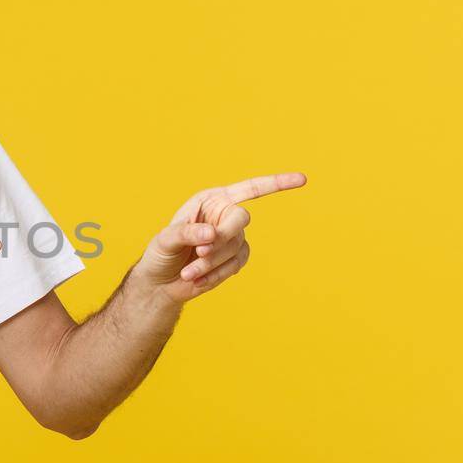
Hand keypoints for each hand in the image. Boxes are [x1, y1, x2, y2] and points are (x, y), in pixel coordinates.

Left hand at [132, 172, 306, 306]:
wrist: (161, 283)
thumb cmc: (160, 254)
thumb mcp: (166, 240)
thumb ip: (187, 233)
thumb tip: (211, 235)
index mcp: (210, 200)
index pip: (249, 189)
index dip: (276, 184)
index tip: (302, 179)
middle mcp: (224, 215)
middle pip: (241, 219)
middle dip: (221, 238)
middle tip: (199, 252)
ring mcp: (233, 238)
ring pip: (235, 246)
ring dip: (211, 262)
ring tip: (188, 272)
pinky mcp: (235, 259)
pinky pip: (236, 265)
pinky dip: (216, 274)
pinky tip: (197, 279)